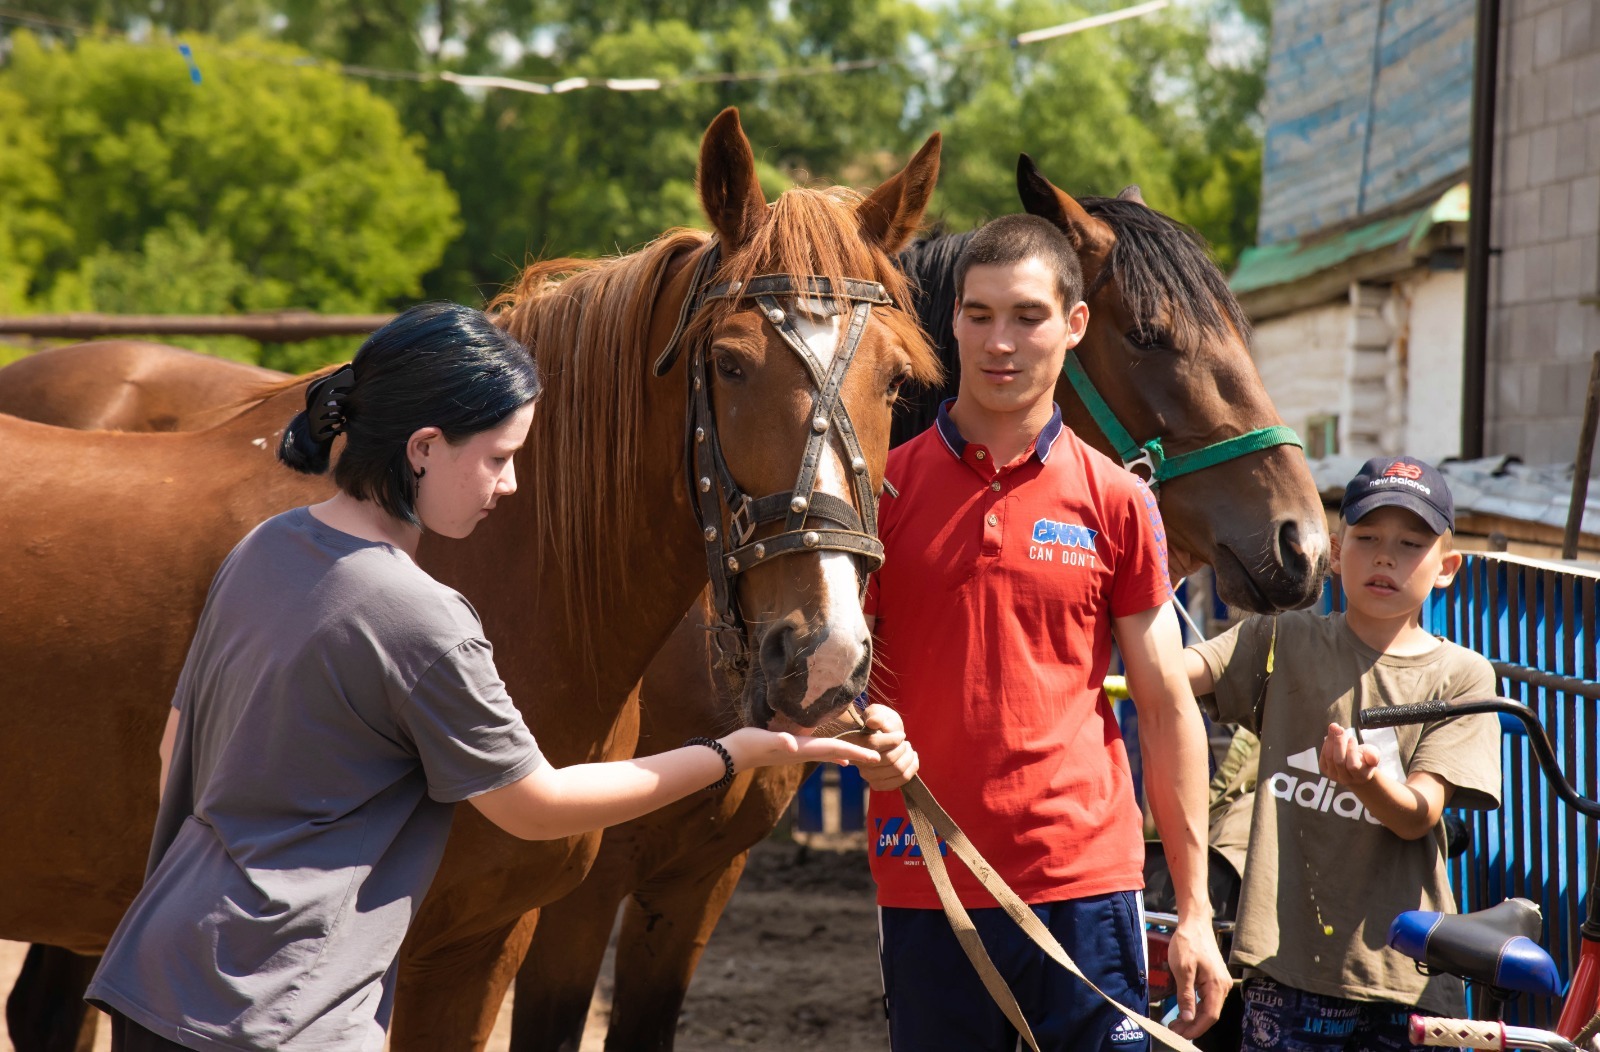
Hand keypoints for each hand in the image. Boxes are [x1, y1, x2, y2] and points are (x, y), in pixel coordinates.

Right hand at [719, 726, 878, 770]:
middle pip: (837, 752)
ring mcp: (798, 753)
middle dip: (858, 755)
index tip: (876, 756)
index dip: (855, 750)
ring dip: (848, 754)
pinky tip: (840, 758)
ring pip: (830, 754)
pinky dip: (833, 754)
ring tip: (865, 758)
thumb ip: (778, 741)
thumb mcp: (763, 739)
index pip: (834, 748)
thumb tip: (791, 745)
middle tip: (881, 757)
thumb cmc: (749, 744)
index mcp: (803, 748)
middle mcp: (804, 752)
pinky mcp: (792, 751)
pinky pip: (820, 753)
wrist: (733, 754)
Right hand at [839, 703, 918, 790]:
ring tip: (909, 749)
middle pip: (889, 759)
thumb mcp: (877, 713)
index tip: (901, 735)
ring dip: (909, 757)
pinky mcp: (879, 784)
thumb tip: (873, 722)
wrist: (880, 737)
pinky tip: (913, 759)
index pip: (875, 743)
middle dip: (903, 748)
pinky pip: (900, 781)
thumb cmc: (880, 723)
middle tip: (905, 743)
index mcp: (856, 743)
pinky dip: (912, 768)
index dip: (893, 739)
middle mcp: (860, 762)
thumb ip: (876, 715)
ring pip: (897, 769)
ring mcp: (869, 776)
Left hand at [1165, 915, 1231, 1038]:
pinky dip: (1196, 1007)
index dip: (1196, 1028)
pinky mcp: (1214, 978)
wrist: (1194, 923)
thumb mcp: (1182, 970)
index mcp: (1217, 985)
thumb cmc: (1188, 942)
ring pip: (1208, 1007)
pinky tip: (1185, 1010)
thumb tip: (1188, 1018)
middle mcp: (1222, 986)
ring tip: (1176, 1023)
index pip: (1210, 1016)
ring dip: (1193, 1017)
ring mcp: (1220, 982)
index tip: (1181, 1035)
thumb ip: (1186, 996)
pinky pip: (1207, 998)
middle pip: (1210, 1014)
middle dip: (1192, 1025)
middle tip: (1174, 1030)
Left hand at [1320, 723, 1379, 786]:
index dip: (1351, 751)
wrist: (1355, 768)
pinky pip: (1323, 756)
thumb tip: (1371, 755)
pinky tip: (1330, 735)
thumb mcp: (1373, 756)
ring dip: (1331, 740)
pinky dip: (1326, 744)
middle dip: (1339, 743)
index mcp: (1360, 776)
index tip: (1352, 738)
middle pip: (1339, 761)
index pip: (1353, 766)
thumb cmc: (1365, 759)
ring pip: (1329, 757)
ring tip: (1334, 727)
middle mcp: (1345, 779)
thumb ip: (1373, 756)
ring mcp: (1333, 775)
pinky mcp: (1324, 769)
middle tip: (1340, 729)